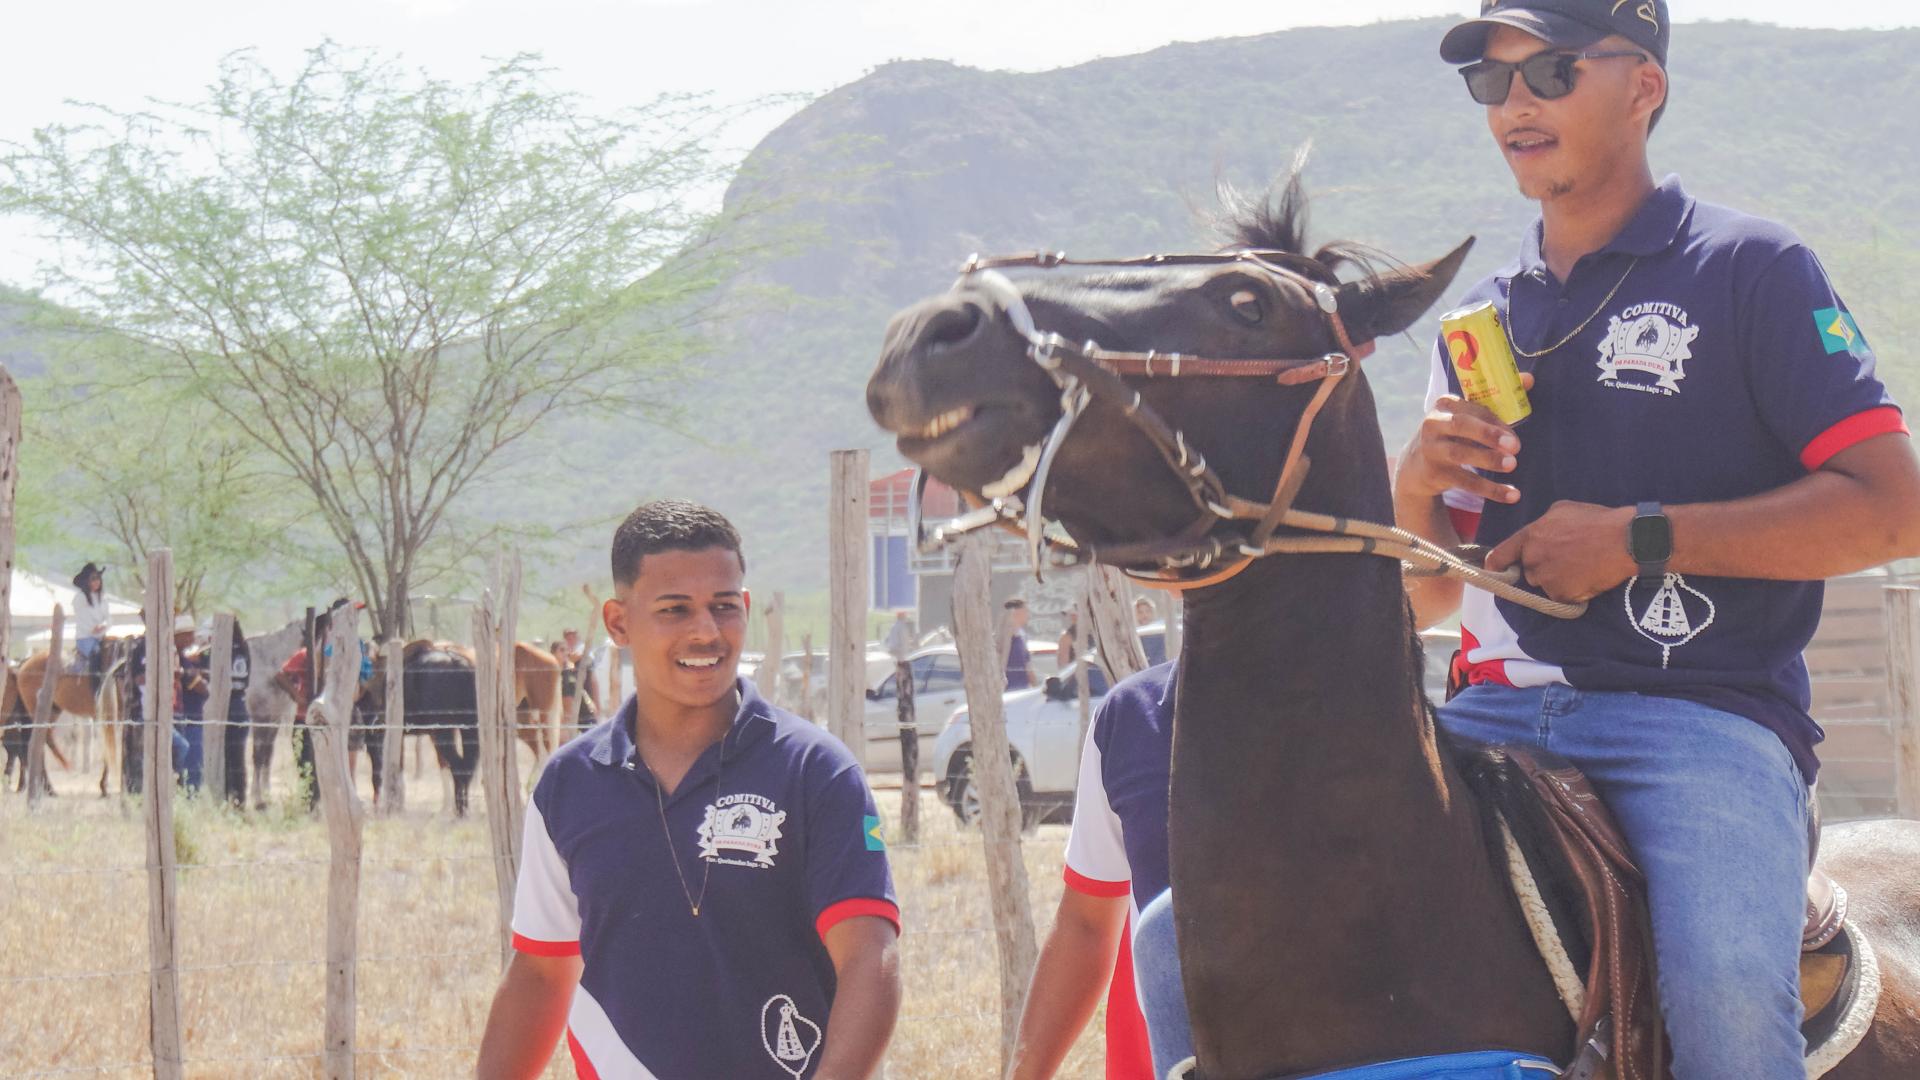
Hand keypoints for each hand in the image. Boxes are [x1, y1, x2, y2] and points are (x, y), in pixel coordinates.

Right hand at [1395, 373, 1533, 505]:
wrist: (1417, 466)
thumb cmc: (1453, 434)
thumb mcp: (1468, 416)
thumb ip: (1496, 399)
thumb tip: (1529, 379)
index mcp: (1445, 405)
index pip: (1472, 408)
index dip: (1495, 421)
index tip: (1513, 434)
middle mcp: (1433, 424)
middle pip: (1460, 425)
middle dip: (1488, 434)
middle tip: (1515, 446)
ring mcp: (1431, 449)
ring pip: (1460, 454)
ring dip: (1488, 460)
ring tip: (1512, 465)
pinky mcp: (1434, 474)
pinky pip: (1465, 482)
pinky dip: (1490, 490)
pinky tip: (1512, 495)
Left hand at [1485, 501, 1637, 602]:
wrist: (1624, 540)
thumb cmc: (1596, 520)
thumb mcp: (1563, 510)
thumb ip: (1544, 524)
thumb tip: (1540, 532)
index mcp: (1530, 536)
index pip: (1501, 554)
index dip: (1496, 563)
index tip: (1494, 569)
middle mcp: (1532, 558)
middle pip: (1528, 571)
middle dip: (1542, 567)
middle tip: (1566, 559)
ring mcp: (1546, 578)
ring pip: (1544, 584)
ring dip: (1556, 580)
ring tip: (1579, 566)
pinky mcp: (1560, 595)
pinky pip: (1560, 596)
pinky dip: (1571, 592)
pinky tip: (1586, 577)